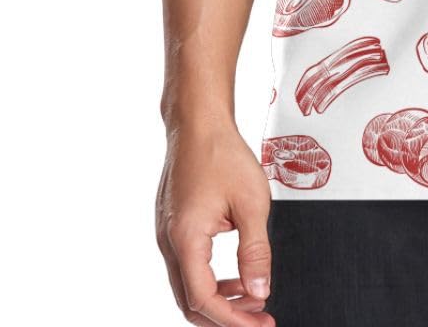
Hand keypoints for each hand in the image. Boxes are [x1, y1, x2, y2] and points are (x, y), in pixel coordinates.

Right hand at [156, 118, 275, 325]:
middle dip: (225, 316)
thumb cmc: (222, 153)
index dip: (232, 318)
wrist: (198, 122)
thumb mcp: (251, 203)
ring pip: (187, 285)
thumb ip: (256, 251)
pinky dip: (210, 278)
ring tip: (252, 298)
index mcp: (186, 240)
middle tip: (258, 319)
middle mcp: (169, 242)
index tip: (259, 323)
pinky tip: (235, 274)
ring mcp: (167, 234)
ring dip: (219, 298)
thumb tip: (260, 290)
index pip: (203, 300)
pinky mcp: (172, 225)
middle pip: (190, 301)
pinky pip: (187, 265)